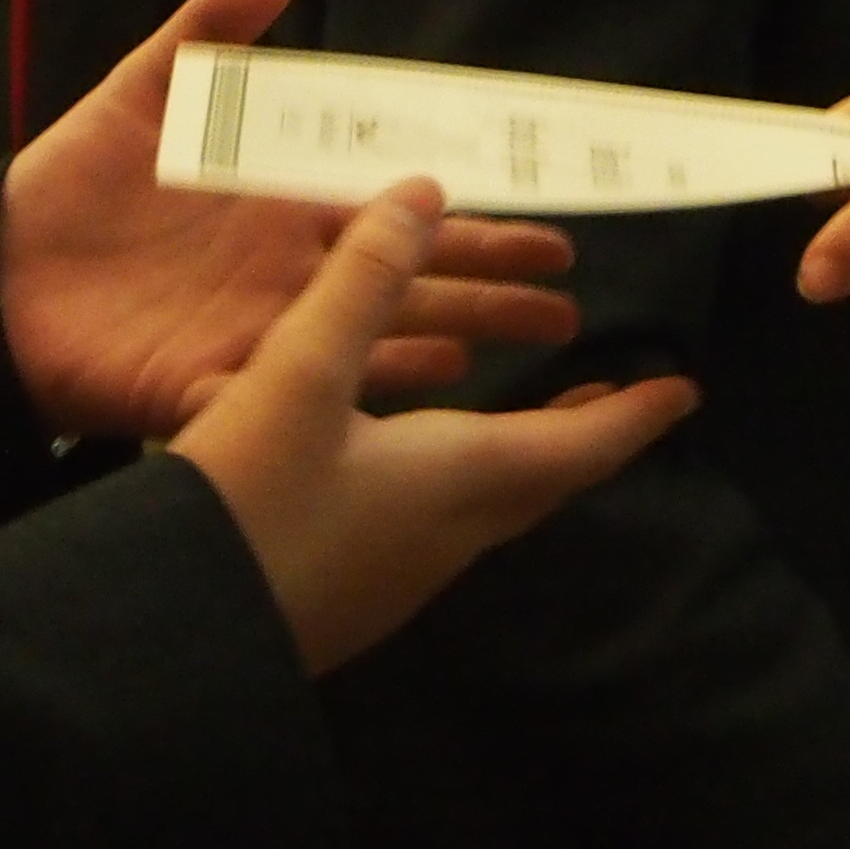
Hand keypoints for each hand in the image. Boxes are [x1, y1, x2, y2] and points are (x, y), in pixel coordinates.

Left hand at [0, 0, 584, 439]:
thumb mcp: (146, 89)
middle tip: (569, 298)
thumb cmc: (71, 185)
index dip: (472, 216)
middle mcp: (289, 275)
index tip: (548, 214)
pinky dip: (361, 394)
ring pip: (376, 338)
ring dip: (450, 340)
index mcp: (283, 207)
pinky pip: (302, 393)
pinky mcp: (216, 385)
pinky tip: (420, 394)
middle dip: (490, 285)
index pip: (398, 209)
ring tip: (521, 350)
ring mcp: (260, 333)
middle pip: (408, 279)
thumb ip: (212, 25)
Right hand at [171, 180, 698, 669]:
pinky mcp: (345, 593)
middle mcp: (444, 537)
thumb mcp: (298, 373)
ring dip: (520, 453)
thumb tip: (424, 196)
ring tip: (527, 415)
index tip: (685, 391)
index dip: (632, 415)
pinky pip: (433, 522)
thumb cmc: (247, 505)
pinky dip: (458, 476)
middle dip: (584, 434)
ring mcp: (393, 577)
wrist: (164, 651)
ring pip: (487, 505)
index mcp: (456, 482)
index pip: (576, 448)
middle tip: (617, 395)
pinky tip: (411, 462)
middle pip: (539, 480)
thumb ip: (360, 282)